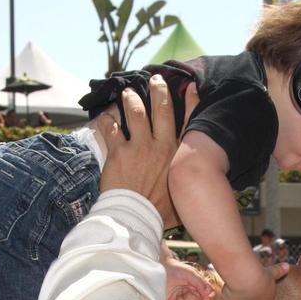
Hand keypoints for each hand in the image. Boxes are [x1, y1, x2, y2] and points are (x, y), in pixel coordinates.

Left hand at [98, 77, 198, 227]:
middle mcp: (161, 146)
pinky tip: (105, 116)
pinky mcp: (119, 152)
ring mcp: (140, 147)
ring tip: (127, 93)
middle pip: (163, 110)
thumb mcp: (183, 199)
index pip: (188, 123)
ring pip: (136, 113)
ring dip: (131, 100)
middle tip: (155, 80)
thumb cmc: (159, 214)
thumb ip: (187, 188)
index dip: (191, 102)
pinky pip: (111, 129)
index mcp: (178, 156)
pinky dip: (107, 121)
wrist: (136, 219)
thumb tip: (196, 192)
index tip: (191, 87)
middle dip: (159, 91)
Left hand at [164, 255, 214, 299]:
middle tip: (185, 292)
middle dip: (191, 299)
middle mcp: (190, 293)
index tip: (204, 297)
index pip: (206, 296)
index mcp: (196, 286)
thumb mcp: (191, 273)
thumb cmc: (175, 268)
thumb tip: (209, 293)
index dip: (206, 298)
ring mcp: (181, 299)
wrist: (160, 269)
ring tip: (177, 295)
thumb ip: (201, 282)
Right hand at [221, 262, 288, 299]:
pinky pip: (228, 296)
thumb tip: (287, 266)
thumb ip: (279, 271)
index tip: (254, 277)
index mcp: (268, 299)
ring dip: (236, 290)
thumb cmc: (260, 274)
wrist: (247, 280)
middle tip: (244, 278)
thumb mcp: (272, 271)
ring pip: (238, 297)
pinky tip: (231, 283)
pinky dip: (228, 290)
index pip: (262, 294)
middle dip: (246, 289)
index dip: (257, 285)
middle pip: (249, 297)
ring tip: (239, 280)